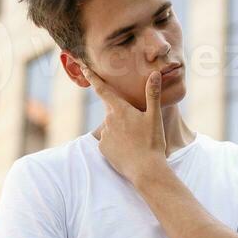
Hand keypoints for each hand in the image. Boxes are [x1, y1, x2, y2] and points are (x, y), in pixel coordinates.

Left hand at [81, 64, 167, 185]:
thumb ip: (152, 94)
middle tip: (138, 128)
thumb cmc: (152, 142)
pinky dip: (117, 143)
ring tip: (136, 141)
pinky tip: (128, 149)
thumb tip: (154, 74)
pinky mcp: (103, 149)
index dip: (93, 78)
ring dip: (121, 130)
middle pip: (112, 111)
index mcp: (120, 110)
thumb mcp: (154, 117)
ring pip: (111, 127)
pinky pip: (108, 141)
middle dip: (123, 116)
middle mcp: (108, 121)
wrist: (145, 170)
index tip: (83, 68)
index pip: (102, 89)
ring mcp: (104, 135)